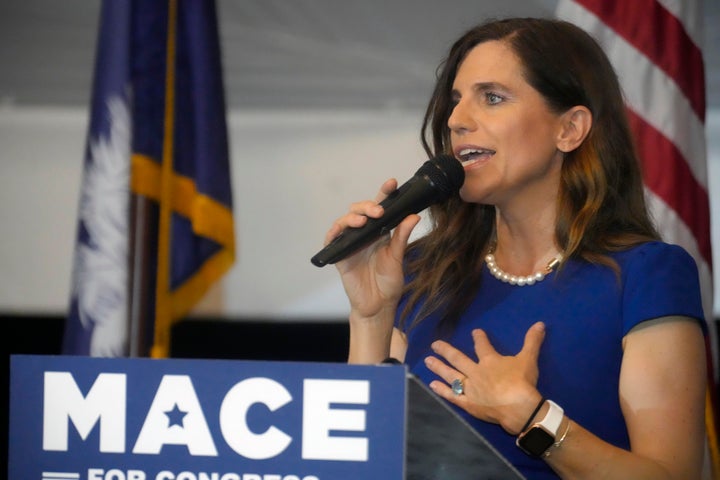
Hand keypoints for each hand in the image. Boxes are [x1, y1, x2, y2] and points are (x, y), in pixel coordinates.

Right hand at [324, 178, 420, 319]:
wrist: (378, 305)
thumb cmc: (388, 283)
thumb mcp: (398, 257)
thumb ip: (402, 237)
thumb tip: (414, 215)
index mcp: (379, 232)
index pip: (380, 208)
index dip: (384, 194)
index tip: (392, 183)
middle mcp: (364, 234)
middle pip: (360, 210)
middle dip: (368, 205)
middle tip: (379, 211)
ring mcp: (350, 243)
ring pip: (345, 221)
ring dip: (353, 217)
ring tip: (363, 220)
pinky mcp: (340, 255)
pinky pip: (332, 239)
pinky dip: (334, 232)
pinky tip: (342, 229)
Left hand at [424, 321, 545, 433]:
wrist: (519, 407)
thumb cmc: (522, 382)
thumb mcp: (529, 358)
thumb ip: (532, 341)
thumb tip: (540, 323)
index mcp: (489, 361)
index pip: (482, 346)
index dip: (479, 338)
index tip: (474, 331)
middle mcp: (476, 372)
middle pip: (458, 359)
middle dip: (446, 350)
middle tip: (434, 344)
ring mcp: (470, 389)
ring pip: (451, 375)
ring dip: (438, 367)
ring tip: (427, 361)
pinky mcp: (469, 404)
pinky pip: (453, 396)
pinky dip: (442, 391)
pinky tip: (432, 385)